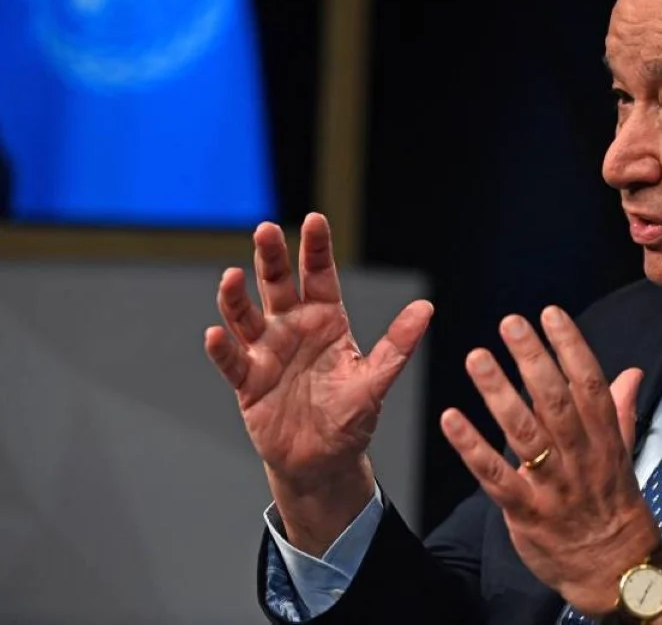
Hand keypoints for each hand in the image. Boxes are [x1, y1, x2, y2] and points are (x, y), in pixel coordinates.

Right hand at [204, 213, 431, 552]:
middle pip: (278, 284)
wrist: (324, 460)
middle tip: (265, 229)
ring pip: (246, 316)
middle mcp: (293, 328)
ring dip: (236, 297)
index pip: (319, 275)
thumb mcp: (377, 379)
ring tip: (232, 276)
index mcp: (327, 320)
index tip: (314, 219)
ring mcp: (267, 352)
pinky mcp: (249, 381)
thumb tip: (427, 308)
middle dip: (270, 256)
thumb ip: (397, 344)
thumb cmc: (351, 416)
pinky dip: (223, 348)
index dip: (316, 248)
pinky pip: (233, 361)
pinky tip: (216, 333)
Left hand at [440, 305, 661, 615]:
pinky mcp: (526, 513)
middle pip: (556, 402)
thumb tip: (631, 372)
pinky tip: (450, 418)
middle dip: (533, 359)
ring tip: (477, 357)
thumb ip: (620, 411)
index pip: (590, 384)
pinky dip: (472, 447)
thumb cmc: (615, 506)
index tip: (550, 314)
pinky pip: (496, 477)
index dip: (571, 346)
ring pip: (525, 434)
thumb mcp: (625, 455)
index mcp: (605, 439)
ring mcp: (554, 486)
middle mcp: (581, 457)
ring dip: (499, 393)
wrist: (616, 571)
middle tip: (510, 323)